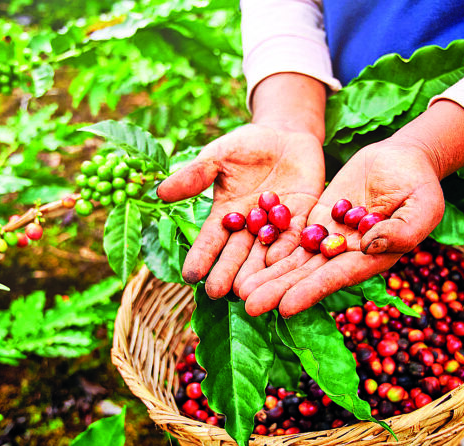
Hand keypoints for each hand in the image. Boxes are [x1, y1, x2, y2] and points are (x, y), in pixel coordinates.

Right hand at [157, 123, 325, 298]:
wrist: (286, 135)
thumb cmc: (246, 145)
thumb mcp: (218, 156)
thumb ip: (195, 175)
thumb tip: (160, 193)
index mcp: (226, 215)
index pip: (210, 240)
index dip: (201, 256)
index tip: (189, 275)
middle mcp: (249, 227)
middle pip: (237, 253)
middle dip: (227, 272)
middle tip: (218, 292)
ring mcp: (276, 226)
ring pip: (265, 253)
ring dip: (257, 272)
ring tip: (248, 291)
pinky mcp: (303, 219)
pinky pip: (295, 237)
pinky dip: (287, 250)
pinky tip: (279, 264)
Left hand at [237, 137, 445, 316]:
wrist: (404, 160)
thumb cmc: (421, 185)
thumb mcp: (422, 206)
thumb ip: (401, 230)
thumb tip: (367, 246)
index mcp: (372, 259)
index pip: (336, 278)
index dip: (311, 292)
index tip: (285, 308)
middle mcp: (346, 255)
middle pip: (307, 275)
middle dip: (278, 290)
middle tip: (248, 305)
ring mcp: (329, 239)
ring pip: (294, 259)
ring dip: (267, 274)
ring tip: (238, 289)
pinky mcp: (317, 220)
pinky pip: (291, 234)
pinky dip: (270, 246)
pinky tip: (245, 257)